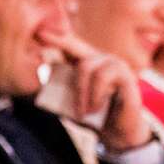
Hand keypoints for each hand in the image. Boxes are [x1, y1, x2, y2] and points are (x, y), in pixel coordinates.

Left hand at [45, 31, 148, 150]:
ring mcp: (114, 64)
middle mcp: (100, 59)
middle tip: (40, 34)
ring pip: (86, 66)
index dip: (55, 37)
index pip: (69, 46)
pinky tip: (94, 108)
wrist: (117, 133)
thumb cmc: (93, 116)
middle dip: (58, 40)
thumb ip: (59, 91)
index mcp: (87, 63)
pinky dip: (95, 95)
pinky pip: (102, 78)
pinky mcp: (126, 74)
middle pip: (75, 46)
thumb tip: (38, 82)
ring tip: (82, 112)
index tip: (38, 30)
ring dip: (80, 92)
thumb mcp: (71, 102)